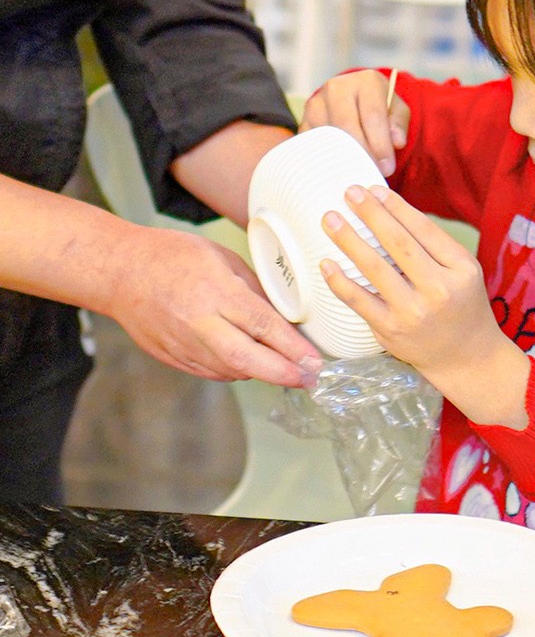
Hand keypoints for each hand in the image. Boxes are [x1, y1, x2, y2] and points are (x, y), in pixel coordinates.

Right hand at [103, 226, 320, 387]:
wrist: (117, 270)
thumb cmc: (172, 257)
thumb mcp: (221, 259)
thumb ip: (254, 291)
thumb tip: (286, 320)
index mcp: (214, 291)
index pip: (263, 326)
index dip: (293, 349)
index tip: (315, 362)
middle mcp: (198, 322)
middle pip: (248, 360)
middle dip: (284, 374)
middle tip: (309, 379)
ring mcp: (182, 344)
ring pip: (232, 371)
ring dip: (262, 373)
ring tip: (283, 369)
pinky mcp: (172, 357)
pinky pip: (213, 373)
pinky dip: (235, 371)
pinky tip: (248, 363)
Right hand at [302, 70, 409, 176]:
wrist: (355, 99)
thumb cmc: (380, 107)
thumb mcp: (398, 111)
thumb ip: (399, 125)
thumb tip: (397, 141)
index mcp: (366, 82)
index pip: (373, 115)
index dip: (380, 144)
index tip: (387, 167)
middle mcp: (337, 88)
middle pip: (346, 125)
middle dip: (361, 153)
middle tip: (372, 173)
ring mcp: (317, 103)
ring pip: (327, 135)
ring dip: (342, 158)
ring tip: (357, 174)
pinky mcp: (304, 119)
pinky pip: (311, 143)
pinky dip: (323, 158)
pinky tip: (338, 170)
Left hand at [320, 185, 505, 383]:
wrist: (467, 358)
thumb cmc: (462, 307)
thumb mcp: (464, 273)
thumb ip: (435, 246)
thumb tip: (390, 211)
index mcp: (461, 270)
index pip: (424, 230)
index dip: (395, 207)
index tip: (373, 190)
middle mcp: (439, 290)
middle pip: (399, 244)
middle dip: (371, 214)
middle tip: (349, 193)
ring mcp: (413, 312)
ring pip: (374, 268)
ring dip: (348, 239)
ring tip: (330, 219)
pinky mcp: (391, 330)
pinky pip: (358, 300)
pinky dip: (339, 281)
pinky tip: (326, 263)